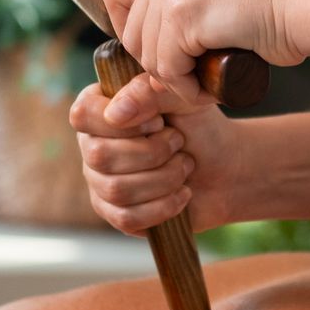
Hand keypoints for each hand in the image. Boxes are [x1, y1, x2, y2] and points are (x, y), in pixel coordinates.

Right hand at [69, 79, 245, 234]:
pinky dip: (164, 206)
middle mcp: (92, 145)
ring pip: (116, 189)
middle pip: (99, 156)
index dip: (122, 124)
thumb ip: (148, 92)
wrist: (226, 168)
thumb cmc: (199, 128)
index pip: (82, 115)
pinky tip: (183, 194)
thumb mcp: (181, 98)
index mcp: (101, 109)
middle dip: (153, 152)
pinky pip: (127, 218)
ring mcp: (100, 182)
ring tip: (185, 166)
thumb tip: (116, 114)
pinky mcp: (115, 213)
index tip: (158, 122)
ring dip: (164, 178)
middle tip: (179, 143)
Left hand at [100, 0, 306, 112]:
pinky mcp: (183, 14)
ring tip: (202, 83)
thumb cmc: (280, 8)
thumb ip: (188, 3)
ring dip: (172, 78)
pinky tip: (207, 88)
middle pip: (129, 27)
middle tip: (184, 75)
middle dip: (151, 60)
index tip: (153, 50)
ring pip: (147, 52)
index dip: (127, 28)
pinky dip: (184, 87)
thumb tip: (154, 49)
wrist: (308, 4)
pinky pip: (166, 67)